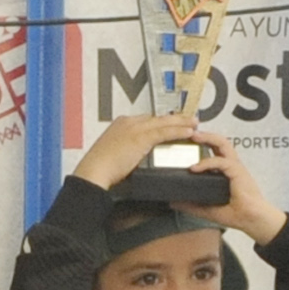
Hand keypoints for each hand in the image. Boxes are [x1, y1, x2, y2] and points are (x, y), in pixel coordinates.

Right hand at [73, 114, 195, 189]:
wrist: (94, 171)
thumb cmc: (99, 169)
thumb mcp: (113, 156)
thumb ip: (126, 153)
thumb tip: (135, 159)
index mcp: (120, 125)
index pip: (145, 120)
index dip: (160, 122)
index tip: (170, 123)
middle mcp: (128, 122)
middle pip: (156, 118)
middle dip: (174, 119)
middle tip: (188, 119)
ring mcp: (135, 128)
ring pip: (163, 122)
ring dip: (181, 122)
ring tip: (194, 123)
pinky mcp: (141, 137)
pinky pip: (164, 132)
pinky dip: (178, 131)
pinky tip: (188, 132)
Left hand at [177, 129, 286, 243]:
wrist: (251, 220)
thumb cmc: (236, 213)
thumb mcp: (207, 209)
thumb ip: (191, 205)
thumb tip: (173, 202)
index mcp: (226, 170)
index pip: (215, 149)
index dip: (204, 141)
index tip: (189, 139)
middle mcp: (231, 165)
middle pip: (219, 141)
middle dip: (205, 134)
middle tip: (189, 132)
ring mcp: (235, 167)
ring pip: (223, 144)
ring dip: (208, 138)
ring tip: (194, 137)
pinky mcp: (237, 172)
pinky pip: (221, 162)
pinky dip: (206, 163)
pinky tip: (194, 167)